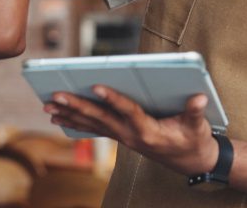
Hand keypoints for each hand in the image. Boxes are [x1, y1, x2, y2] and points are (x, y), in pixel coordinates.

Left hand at [45, 86, 219, 175]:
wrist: (190, 160)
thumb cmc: (194, 139)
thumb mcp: (198, 126)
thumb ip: (195, 112)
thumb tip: (198, 98)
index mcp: (149, 131)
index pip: (128, 112)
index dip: (114, 99)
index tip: (97, 86)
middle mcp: (131, 136)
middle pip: (101, 118)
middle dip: (77, 106)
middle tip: (56, 96)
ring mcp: (124, 137)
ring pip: (93, 124)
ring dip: (70, 114)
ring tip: (48, 107)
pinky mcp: (121, 136)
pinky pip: (95, 129)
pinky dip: (77, 122)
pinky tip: (60, 117)